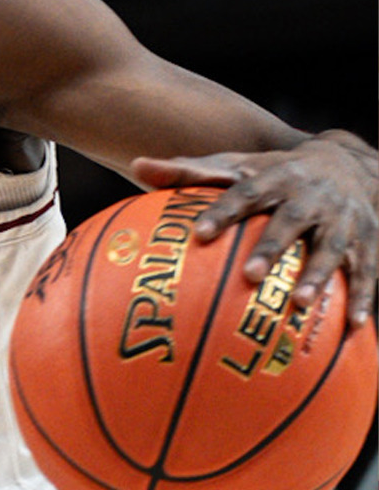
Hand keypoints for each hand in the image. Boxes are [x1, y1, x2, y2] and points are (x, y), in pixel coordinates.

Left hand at [132, 131, 378, 324]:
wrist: (350, 163)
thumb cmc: (275, 173)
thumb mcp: (238, 165)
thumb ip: (188, 171)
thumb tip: (135, 165)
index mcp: (275, 178)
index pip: (244, 193)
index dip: (222, 211)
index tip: (198, 233)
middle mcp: (311, 197)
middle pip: (290, 221)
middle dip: (271, 248)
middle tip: (248, 276)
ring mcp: (343, 219)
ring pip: (331, 248)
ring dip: (319, 276)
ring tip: (300, 304)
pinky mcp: (368, 241)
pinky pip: (367, 270)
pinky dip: (363, 297)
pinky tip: (354, 327)